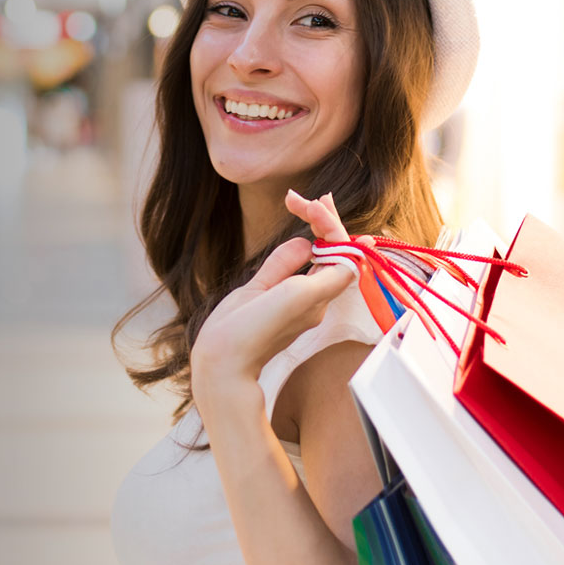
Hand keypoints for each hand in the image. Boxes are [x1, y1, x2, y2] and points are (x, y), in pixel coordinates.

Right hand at [190, 191, 363, 394]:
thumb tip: (307, 243)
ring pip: (315, 258)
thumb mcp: (281, 294)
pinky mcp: (275, 301)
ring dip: (315, 231)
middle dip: (324, 222)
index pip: (340, 251)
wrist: (224, 365)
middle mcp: (312, 298)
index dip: (329, 224)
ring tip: (304, 204)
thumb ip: (293, 265)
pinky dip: (299, 249)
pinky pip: (295, 269)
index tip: (311, 204)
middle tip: (312, 199)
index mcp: (318, 296)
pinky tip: (301, 237)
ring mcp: (295, 301)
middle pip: (331, 252)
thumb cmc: (251, 335)